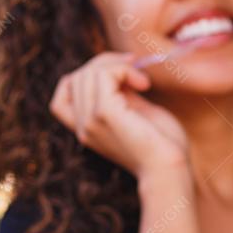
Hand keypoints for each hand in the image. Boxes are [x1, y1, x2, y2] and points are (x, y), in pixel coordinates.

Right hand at [49, 51, 189, 176]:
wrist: (170, 169)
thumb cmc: (162, 144)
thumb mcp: (135, 112)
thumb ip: (121, 93)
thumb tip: (117, 66)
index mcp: (86, 130)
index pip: (62, 97)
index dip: (84, 78)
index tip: (117, 74)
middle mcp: (82, 127)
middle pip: (76, 77)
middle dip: (106, 63)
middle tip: (136, 68)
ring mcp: (90, 121)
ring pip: (88, 73)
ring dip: (117, 66)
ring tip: (142, 81)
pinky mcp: (104, 114)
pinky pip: (104, 75)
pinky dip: (124, 70)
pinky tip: (144, 85)